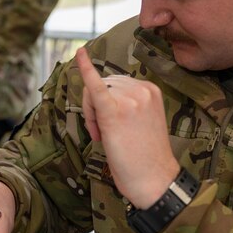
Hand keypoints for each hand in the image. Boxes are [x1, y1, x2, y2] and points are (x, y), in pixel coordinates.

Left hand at [75, 46, 178, 207]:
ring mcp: (129, 99)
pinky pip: (95, 85)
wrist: (154, 179)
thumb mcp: (142, 122)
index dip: (106, 104)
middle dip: (96, 107)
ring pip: (94, 92)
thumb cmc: (146, 157)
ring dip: (91, 113)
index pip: (117, 84)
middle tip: (102, 136)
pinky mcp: (114, 112)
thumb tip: (100, 97)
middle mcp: (141, 90)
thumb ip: (127, 105)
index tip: (108, 125)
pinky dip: (84, 68)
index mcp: (150, 90)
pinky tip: (79, 54)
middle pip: (104, 85)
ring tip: (103, 137)